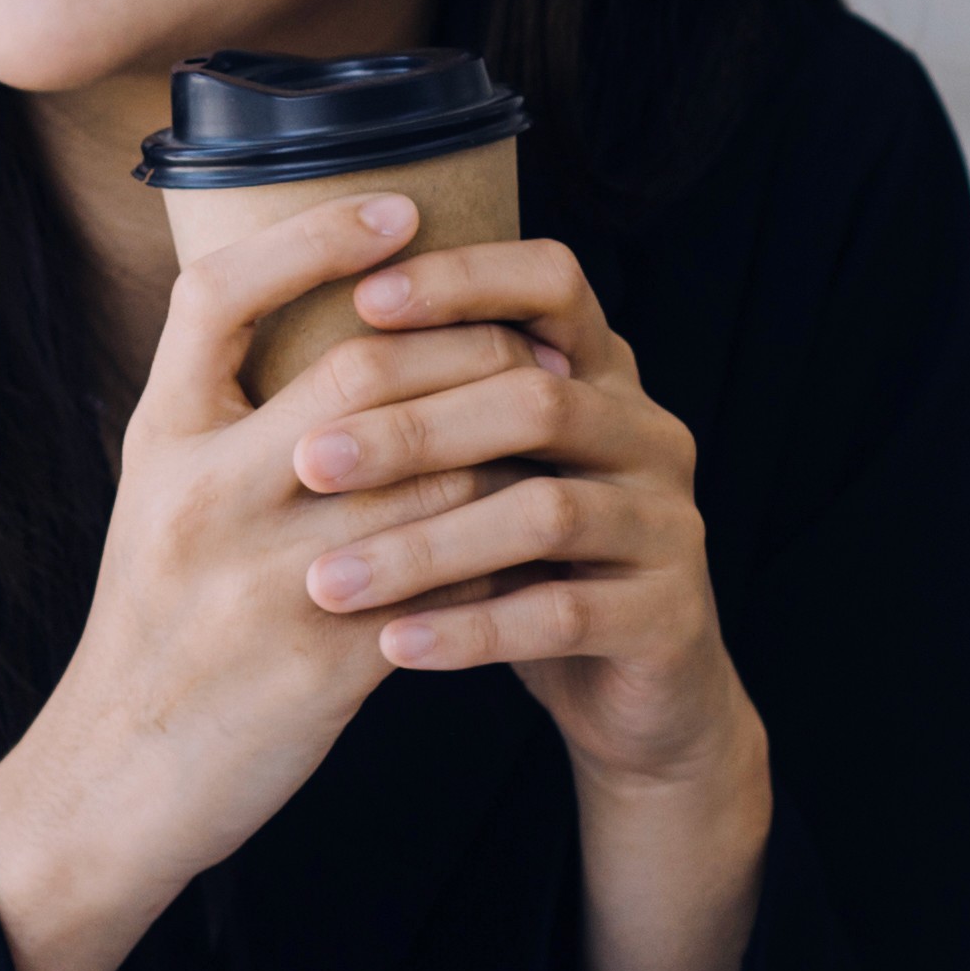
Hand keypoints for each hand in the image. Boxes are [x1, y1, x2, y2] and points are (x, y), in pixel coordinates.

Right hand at [0, 192, 511, 970]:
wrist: (115, 783)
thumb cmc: (155, 631)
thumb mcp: (157, 503)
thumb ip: (228, 422)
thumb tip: (344, 336)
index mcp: (161, 444)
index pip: (223, 293)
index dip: (316, 237)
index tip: (401, 210)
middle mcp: (205, 499)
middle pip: (362, 372)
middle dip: (463, 347)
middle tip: (526, 342)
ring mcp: (266, 581)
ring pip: (428, 474)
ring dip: (500, 446)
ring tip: (546, 429)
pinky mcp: (323, 664)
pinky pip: (444, 579)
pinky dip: (493, 548)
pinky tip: (525, 536)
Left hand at [289, 239, 756, 796]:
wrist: (631, 689)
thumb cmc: (527, 562)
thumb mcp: (487, 471)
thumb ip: (438, 409)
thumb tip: (300, 354)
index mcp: (603, 376)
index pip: (553, 284)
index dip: (465, 281)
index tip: (362, 300)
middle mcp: (648, 434)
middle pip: (537, 400)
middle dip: (414, 427)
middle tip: (306, 462)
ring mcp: (669, 524)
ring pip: (547, 513)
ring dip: (425, 546)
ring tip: (326, 581)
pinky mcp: (668, 616)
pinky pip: (561, 616)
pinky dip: (471, 631)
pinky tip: (392, 645)